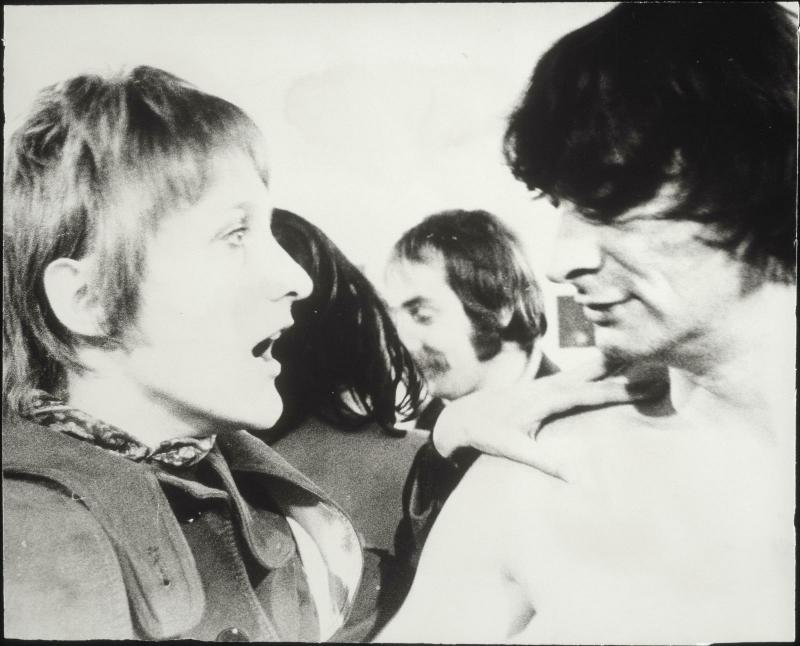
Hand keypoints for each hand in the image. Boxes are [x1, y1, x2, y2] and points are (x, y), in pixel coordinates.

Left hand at [431, 352, 667, 476]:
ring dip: (617, 362)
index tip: (651, 385)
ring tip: (648, 355)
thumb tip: (577, 479)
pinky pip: (580, 372)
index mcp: (546, 398)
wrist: (463, 415)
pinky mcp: (546, 384)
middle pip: (596, 372)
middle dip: (628, 367)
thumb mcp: (513, 449)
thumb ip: (545, 463)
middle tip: (662, 363)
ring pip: (589, 367)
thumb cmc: (487, 433)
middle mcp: (550, 384)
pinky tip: (615, 362)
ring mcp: (548, 381)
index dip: (622, 389)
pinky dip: (601, 366)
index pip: (592, 393)